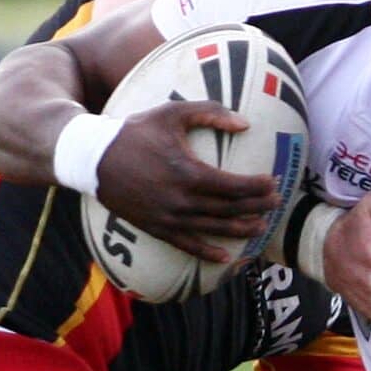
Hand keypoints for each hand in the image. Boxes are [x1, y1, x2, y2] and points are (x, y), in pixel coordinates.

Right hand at [96, 102, 279, 260]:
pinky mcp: (156, 228)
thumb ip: (209, 113)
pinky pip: (187, 246)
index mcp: (188, 172)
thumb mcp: (172, 113)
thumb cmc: (136, 131)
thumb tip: (245, 123)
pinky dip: (207, 252)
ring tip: (260, 228)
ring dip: (240, 230)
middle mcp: (181, 200)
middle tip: (276, 203)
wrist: (94, 159)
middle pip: (229, 209)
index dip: (258, 186)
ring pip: (213, 229)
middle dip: (257, 207)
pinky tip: (225, 257)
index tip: (274, 182)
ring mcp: (169, 218)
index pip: (234, 185)